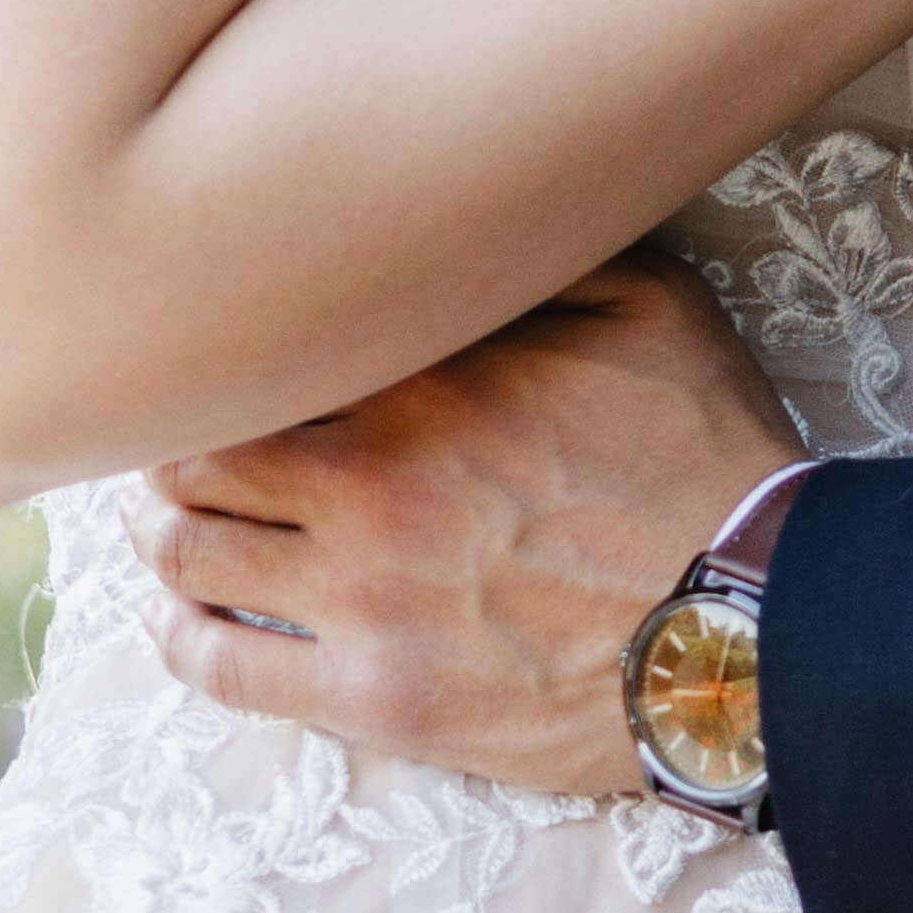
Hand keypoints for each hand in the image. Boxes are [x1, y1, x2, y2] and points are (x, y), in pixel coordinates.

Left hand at [149, 262, 802, 802]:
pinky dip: (181, 637)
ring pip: (189, 555)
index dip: (224, 342)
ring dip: (157, 532)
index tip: (218, 339)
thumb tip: (465, 213)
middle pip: (192, 449)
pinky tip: (181, 617)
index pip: (259, 344)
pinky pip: (225, 669)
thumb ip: (541, 258)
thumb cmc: (709, 462)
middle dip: (165, 437)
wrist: (755, 627)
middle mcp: (367, 481)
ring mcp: (362, 599)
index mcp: (421, 376)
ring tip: (157, 520)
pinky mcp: (377, 699)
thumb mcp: (652, 309)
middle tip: (163, 434)